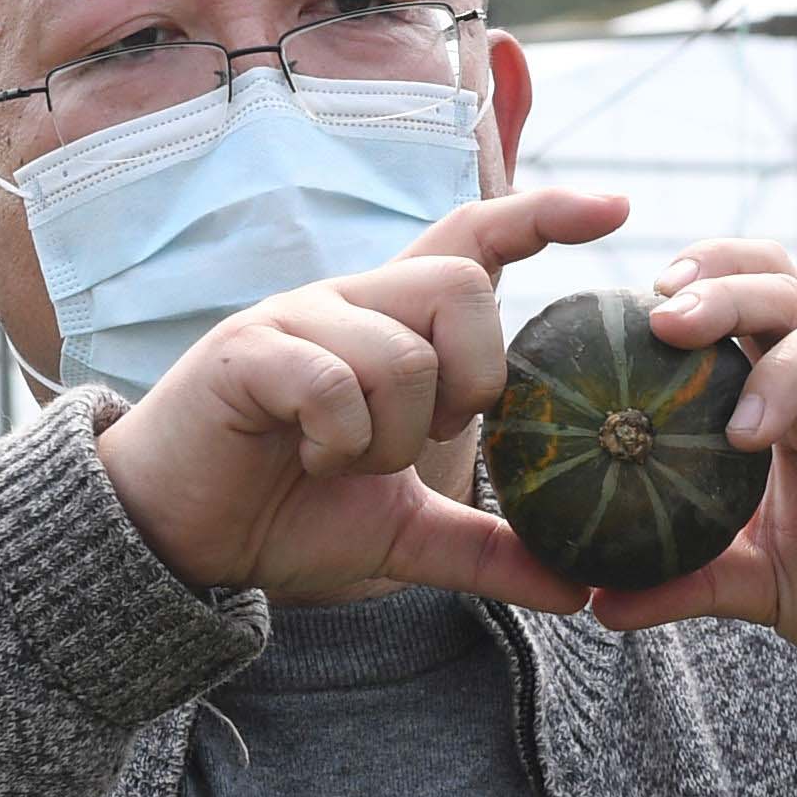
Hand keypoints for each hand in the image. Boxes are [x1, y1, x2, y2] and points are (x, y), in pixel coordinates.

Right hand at [99, 189, 630, 608]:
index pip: (476, 234)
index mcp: (393, 325)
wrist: (179, 539)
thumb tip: (578, 588)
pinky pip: (334, 379)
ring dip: (392, 433)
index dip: (545, 214)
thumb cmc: (286, 513)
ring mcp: (297, 317)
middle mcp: (350, 300)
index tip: (617, 207)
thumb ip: (486, 548)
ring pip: (402, 349)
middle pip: (463, 284)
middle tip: (428, 435)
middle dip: (470, 378)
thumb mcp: (405, 536)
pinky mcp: (248, 349)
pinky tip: (310, 459)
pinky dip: (339, 437)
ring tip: (347, 462)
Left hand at [592, 245, 796, 665]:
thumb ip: (688, 581)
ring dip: (789, 369)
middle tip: (668, 322)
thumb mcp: (759, 583)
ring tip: (746, 433)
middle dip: (725, 293)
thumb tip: (599, 604)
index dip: (697, 279)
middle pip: (784, 292)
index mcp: (787, 396)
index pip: (742, 298)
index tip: (638, 303)